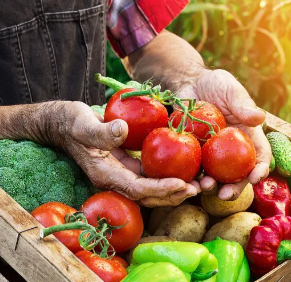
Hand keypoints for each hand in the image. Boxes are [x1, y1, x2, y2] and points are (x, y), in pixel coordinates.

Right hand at [52, 101, 199, 206]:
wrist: (63, 124)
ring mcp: (122, 174)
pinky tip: (184, 170)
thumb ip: (101, 131)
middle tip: (198, 189)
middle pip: (148, 196)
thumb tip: (122, 131)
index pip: (137, 189)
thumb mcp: (82, 124)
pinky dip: (167, 176)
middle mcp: (115, 180)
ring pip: (152, 189)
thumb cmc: (71, 122)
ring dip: (174, 189)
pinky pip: (150, 176)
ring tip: (198, 184)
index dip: (160, 189)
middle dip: (173, 195)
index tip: (182, 184)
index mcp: (105, 174)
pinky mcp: (128, 166)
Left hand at [178, 69, 271, 199]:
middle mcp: (233, 151)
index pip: (260, 156)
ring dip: (211, 187)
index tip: (254, 177)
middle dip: (235, 188)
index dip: (260, 169)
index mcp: (248, 137)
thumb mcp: (230, 89)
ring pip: (216, 177)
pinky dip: (191, 178)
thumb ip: (242, 104)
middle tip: (225, 195)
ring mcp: (213, 155)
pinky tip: (185, 181)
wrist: (189, 84)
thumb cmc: (215, 84)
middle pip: (239, 175)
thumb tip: (259, 118)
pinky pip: (194, 170)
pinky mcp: (194, 154)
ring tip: (204, 187)